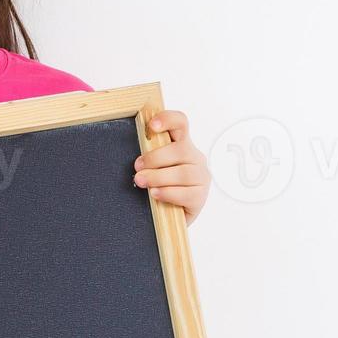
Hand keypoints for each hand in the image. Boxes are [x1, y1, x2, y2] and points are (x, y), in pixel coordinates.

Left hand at [133, 109, 210, 226]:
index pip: (181, 123)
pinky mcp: (201, 196)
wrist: (168, 218)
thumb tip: (136, 158)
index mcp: (182, 144)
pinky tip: (156, 194)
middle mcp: (195, 157)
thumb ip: (149, 158)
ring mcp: (201, 177)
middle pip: (180, 150)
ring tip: (142, 182)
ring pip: (184, 172)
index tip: (151, 126)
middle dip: (155, 158)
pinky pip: (187, 193)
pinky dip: (168, 193)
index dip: (168, 120)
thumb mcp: (152, 168)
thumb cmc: (159, 187)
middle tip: (137, 168)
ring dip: (159, 177)